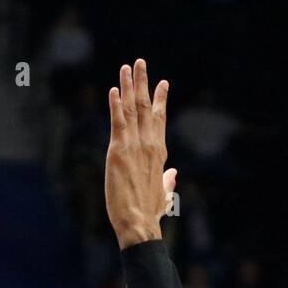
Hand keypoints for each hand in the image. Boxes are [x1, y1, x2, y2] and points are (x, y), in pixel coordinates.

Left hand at [105, 60, 174, 248]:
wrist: (140, 224)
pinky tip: (113, 90)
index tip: (162, 83)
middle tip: (141, 63)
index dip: (160, 100)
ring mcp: (135, 146)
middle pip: (146, 107)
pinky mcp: (119, 151)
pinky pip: (118, 122)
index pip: (160, 120)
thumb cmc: (150, 214)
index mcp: (159, 154)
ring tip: (128, 67)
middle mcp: (149, 145)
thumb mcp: (164, 195)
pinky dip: (115, 104)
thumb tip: (174, 173)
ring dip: (129, 86)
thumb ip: (169, 181)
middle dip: (144, 83)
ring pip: (132, 109)